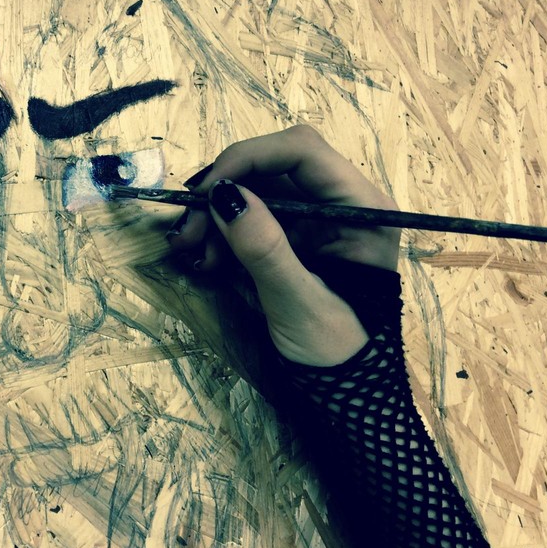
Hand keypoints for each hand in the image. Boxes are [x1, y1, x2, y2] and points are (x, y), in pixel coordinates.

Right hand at [166, 125, 400, 366]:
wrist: (347, 395)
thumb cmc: (338, 351)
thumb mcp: (299, 302)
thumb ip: (264, 248)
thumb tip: (222, 196)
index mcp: (360, 208)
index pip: (301, 152)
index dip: (248, 158)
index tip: (206, 190)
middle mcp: (337, 203)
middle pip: (270, 167)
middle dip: (223, 191)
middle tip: (186, 228)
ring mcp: (311, 221)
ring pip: (252, 192)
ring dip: (213, 215)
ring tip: (188, 251)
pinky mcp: (289, 239)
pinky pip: (247, 219)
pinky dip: (219, 234)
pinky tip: (204, 260)